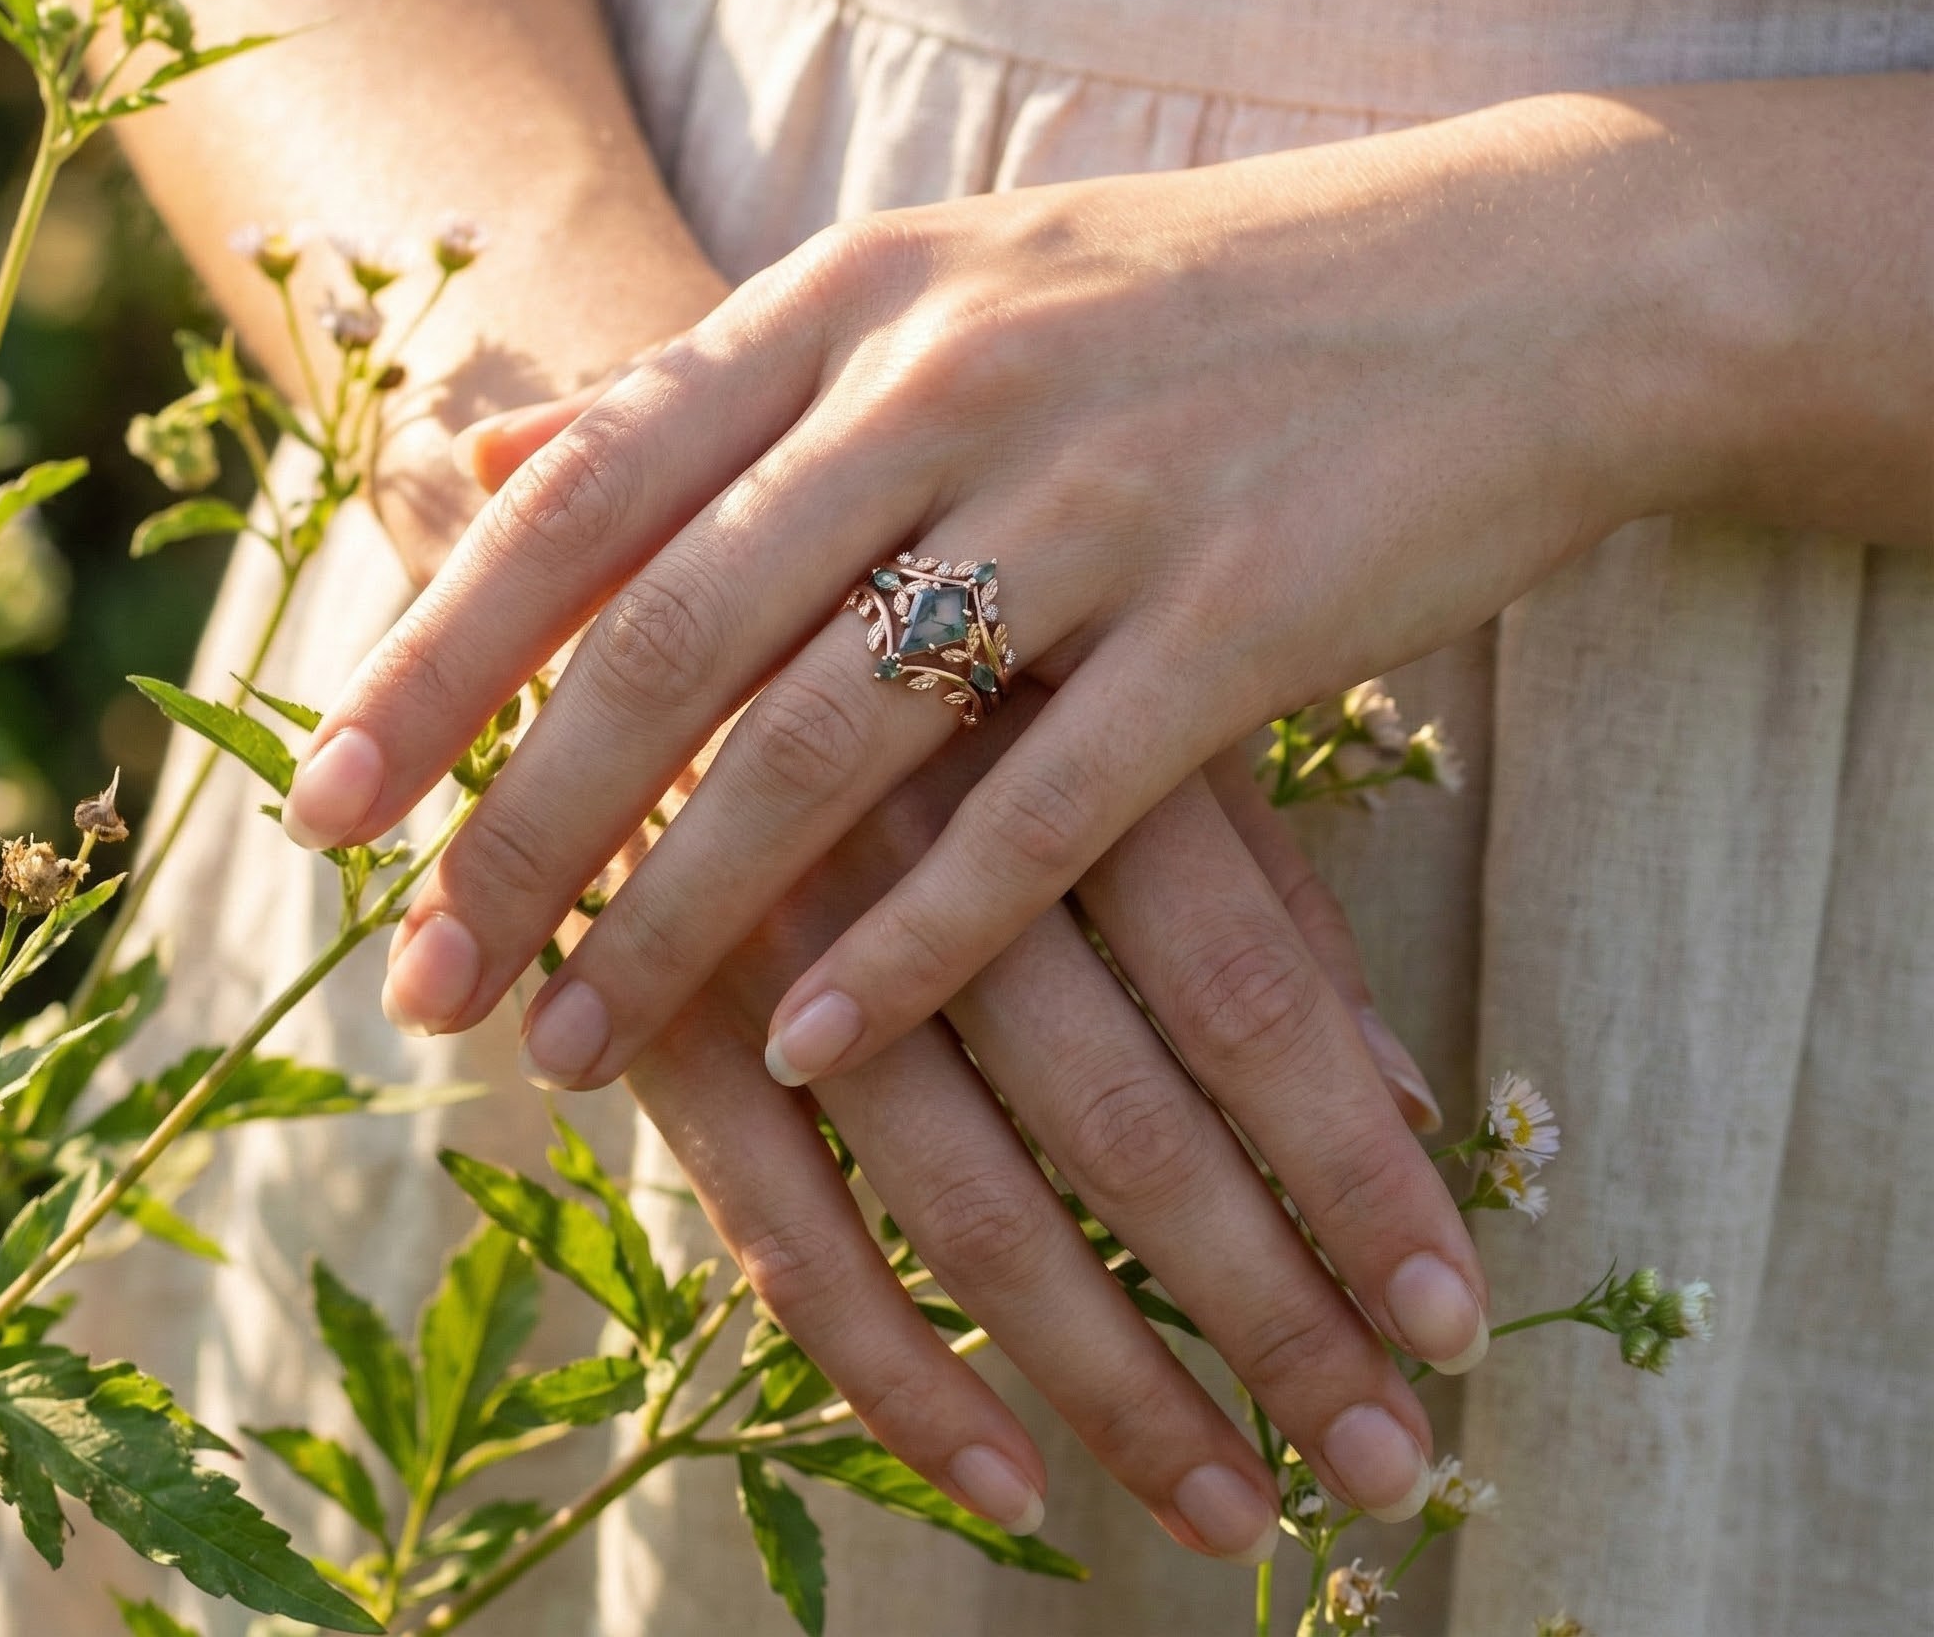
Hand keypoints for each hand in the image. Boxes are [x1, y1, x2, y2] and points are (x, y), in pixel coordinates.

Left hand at [287, 93, 1684, 1021]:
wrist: (1525, 278)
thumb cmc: (1207, 306)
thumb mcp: (946, 294)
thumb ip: (723, 392)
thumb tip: (494, 461)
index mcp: (860, 297)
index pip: (589, 494)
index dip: (440, 657)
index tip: (321, 807)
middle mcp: (953, 379)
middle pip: (675, 635)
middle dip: (522, 823)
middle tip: (414, 976)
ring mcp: (1099, 494)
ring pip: (829, 737)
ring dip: (682, 913)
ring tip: (569, 1049)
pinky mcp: (1240, 613)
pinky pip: (1040, 812)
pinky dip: (915, 941)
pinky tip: (811, 1048)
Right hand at [605, 701, 1463, 1548]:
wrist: (624, 571)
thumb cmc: (902, 620)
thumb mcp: (1084, 685)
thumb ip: (1245, 868)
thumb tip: (1406, 1086)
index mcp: (1057, 741)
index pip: (1247, 993)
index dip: (1357, 1175)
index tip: (1456, 1325)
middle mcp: (927, 852)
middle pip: (1130, 1127)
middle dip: (1272, 1315)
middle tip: (1387, 1471)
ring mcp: (783, 946)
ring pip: (973, 1208)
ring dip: (1113, 1383)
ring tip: (1236, 1509)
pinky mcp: (662, 1023)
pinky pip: (784, 1234)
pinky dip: (897, 1370)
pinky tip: (1006, 1480)